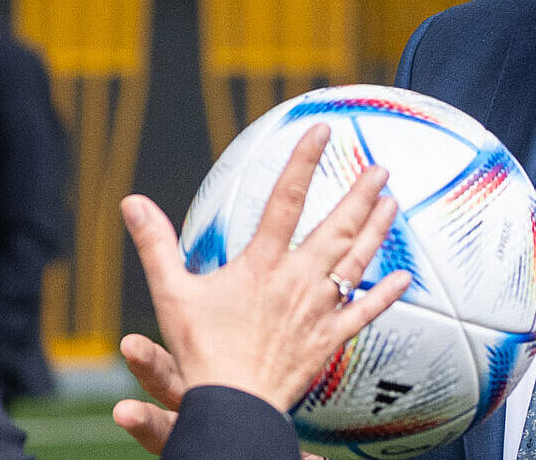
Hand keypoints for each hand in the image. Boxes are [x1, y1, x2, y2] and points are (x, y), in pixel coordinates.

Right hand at [114, 124, 409, 451]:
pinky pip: (365, 311)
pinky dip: (385, 293)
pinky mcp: (330, 339)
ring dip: (376, 229)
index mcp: (261, 263)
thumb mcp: (170, 293)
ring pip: (355, 260)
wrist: (235, 404)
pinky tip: (403, 277)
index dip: (303, 161)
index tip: (321, 131)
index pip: (285, 199)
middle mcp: (297, 279)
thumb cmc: (202, 352)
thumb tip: (132, 203)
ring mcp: (318, 309)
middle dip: (360, 194)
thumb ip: (155, 244)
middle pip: (336, 226)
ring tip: (391, 203)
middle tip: (380, 168)